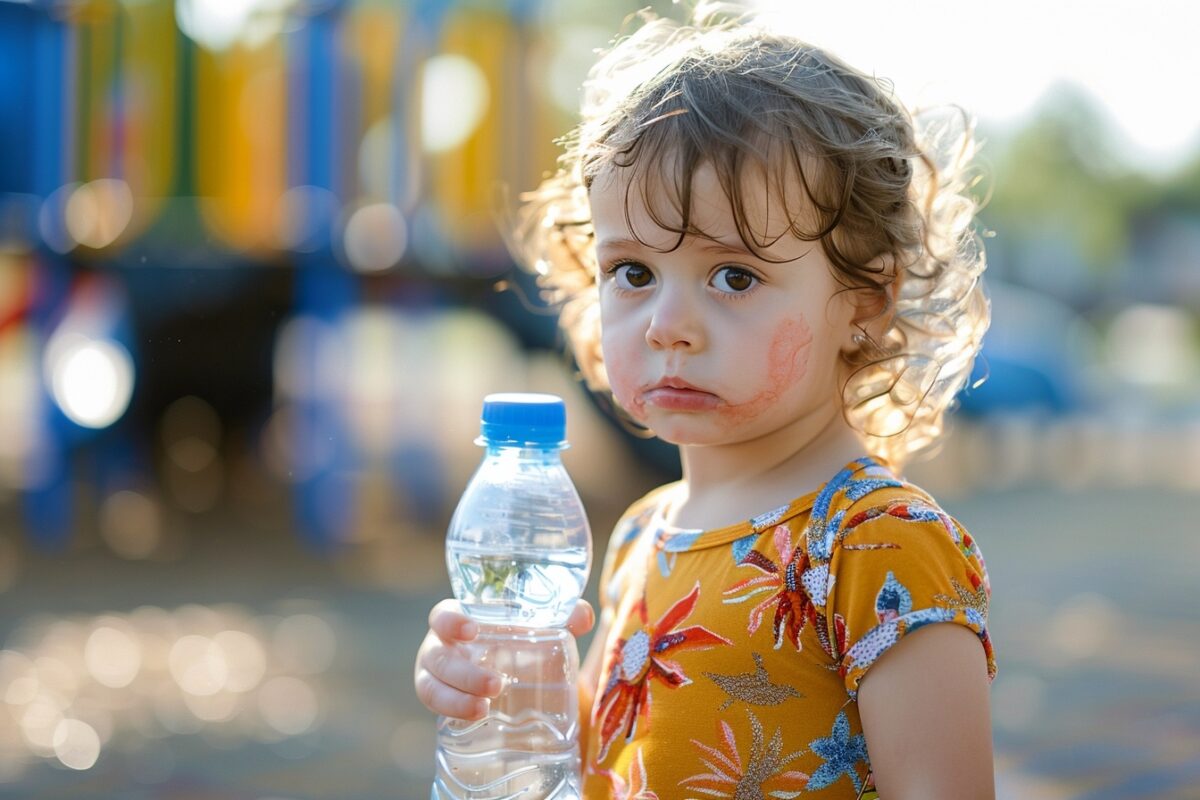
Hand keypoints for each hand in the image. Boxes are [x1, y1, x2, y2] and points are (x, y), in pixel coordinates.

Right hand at [414, 598, 595, 720]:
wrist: (511, 671)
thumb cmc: (518, 640)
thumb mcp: (540, 627)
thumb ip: (564, 617)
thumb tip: (583, 616)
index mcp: (460, 620)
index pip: (443, 615)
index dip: (451, 621)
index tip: (472, 630)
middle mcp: (442, 645)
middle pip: (438, 657)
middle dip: (463, 672)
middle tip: (496, 684)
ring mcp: (435, 674)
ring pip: (430, 685)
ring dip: (454, 699)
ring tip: (484, 709)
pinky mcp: (440, 699)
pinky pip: (434, 706)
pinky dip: (452, 711)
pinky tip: (476, 717)